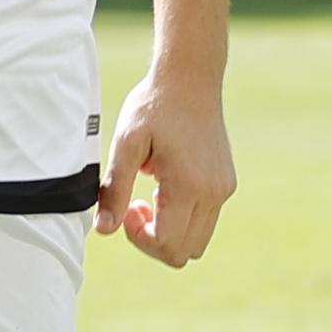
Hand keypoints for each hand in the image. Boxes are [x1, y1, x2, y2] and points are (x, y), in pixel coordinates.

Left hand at [96, 68, 234, 267]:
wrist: (190, 78)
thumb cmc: (154, 106)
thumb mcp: (126, 144)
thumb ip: (115, 189)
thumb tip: (105, 230)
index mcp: (189, 185)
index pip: (167, 245)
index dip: (139, 239)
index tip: (127, 208)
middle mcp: (213, 193)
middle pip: (184, 253)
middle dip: (153, 240)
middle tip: (134, 205)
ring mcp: (223, 189)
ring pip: (197, 242)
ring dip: (169, 231)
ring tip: (150, 196)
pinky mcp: (226, 183)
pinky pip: (205, 221)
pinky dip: (182, 218)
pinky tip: (165, 186)